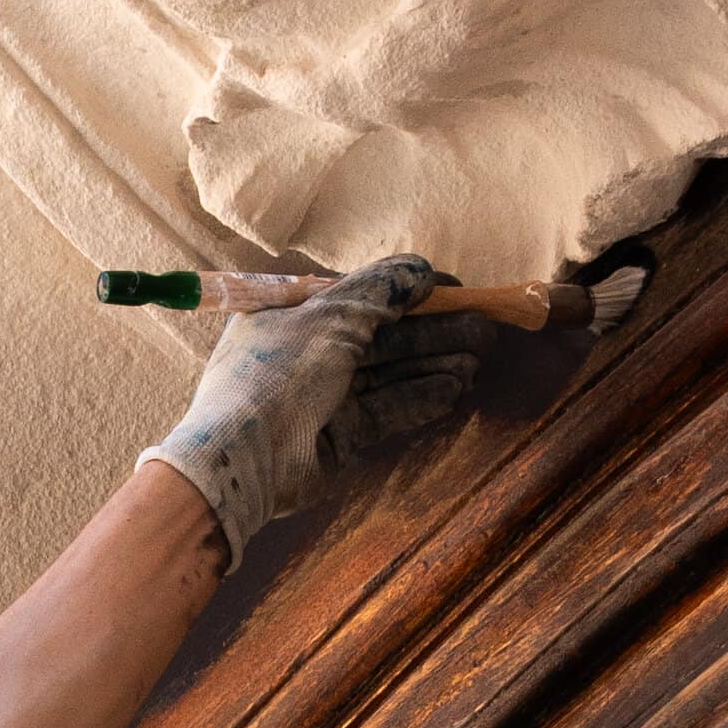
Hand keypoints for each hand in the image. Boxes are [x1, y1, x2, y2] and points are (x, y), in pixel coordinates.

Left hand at [144, 256, 460, 561]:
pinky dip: (418, 397)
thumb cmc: (279, 372)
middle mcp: (307, 352)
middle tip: (483, 329)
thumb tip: (421, 270)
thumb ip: (380, 290)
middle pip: (380, 336)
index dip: (408, 292)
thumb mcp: (330, 315)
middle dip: (432, 332)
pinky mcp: (338, 434)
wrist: (244, 457)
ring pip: (388, 373)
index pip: (360, 296)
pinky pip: (385, 408)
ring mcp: (322, 396)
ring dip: (432, 363)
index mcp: (292, 314)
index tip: (454, 291)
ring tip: (478, 360)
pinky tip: (454, 388)